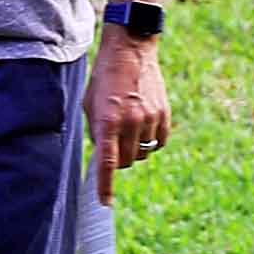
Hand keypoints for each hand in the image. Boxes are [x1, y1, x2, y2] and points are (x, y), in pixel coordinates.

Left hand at [87, 23, 170, 208]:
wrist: (130, 50)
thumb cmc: (104, 79)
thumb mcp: (90, 104)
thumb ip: (97, 132)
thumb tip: (105, 157)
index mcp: (107, 120)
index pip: (106, 162)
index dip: (105, 186)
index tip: (105, 202)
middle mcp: (130, 122)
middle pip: (125, 162)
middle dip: (117, 158)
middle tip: (113, 140)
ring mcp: (149, 118)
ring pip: (142, 154)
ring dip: (133, 148)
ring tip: (128, 124)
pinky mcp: (163, 114)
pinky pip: (158, 143)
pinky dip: (150, 142)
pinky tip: (143, 125)